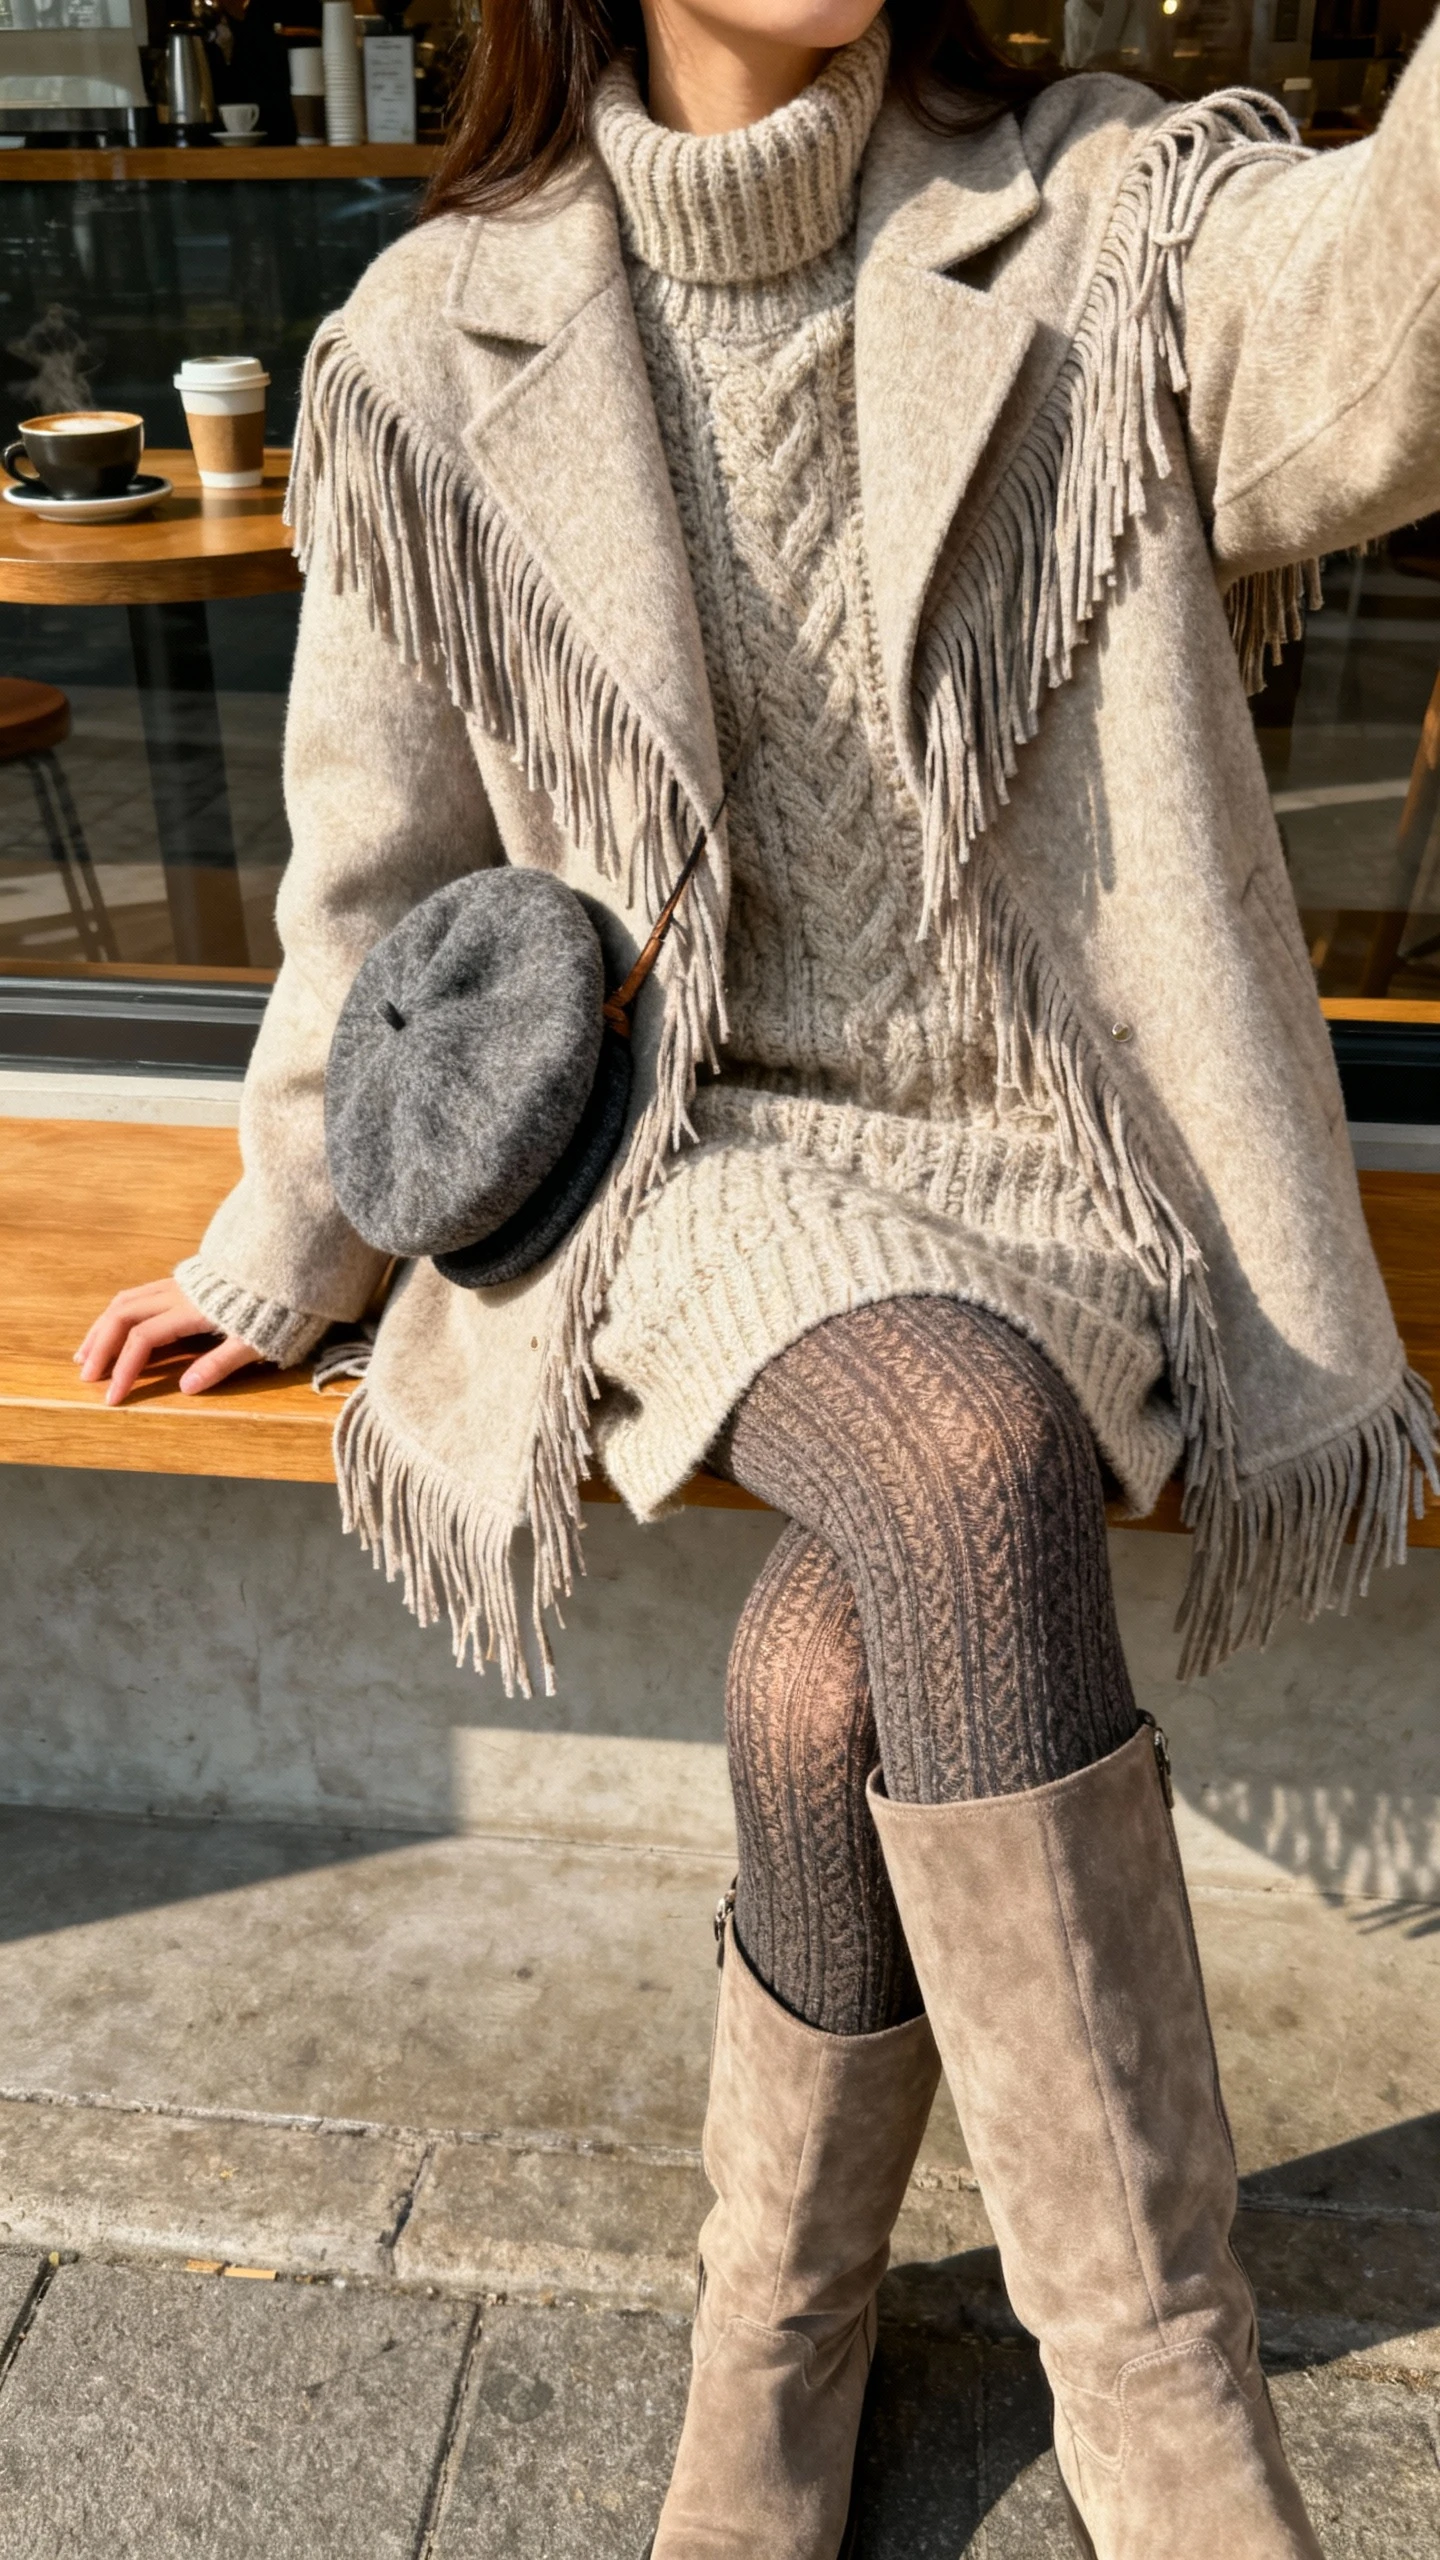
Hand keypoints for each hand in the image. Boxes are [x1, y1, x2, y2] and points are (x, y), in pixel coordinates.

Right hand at [75, 1278, 262, 1406]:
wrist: (290, 1263)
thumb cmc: (278, 1307)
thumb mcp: (256, 1340)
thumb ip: (221, 1362)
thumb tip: (186, 1387)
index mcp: (192, 1310)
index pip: (144, 1339)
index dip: (126, 1369)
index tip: (114, 1398)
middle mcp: (178, 1293)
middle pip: (123, 1316)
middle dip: (101, 1347)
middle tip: (87, 1377)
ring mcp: (178, 1284)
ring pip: (126, 1301)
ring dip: (103, 1328)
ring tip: (87, 1354)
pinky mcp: (184, 1281)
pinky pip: (139, 1294)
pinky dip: (118, 1314)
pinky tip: (113, 1328)